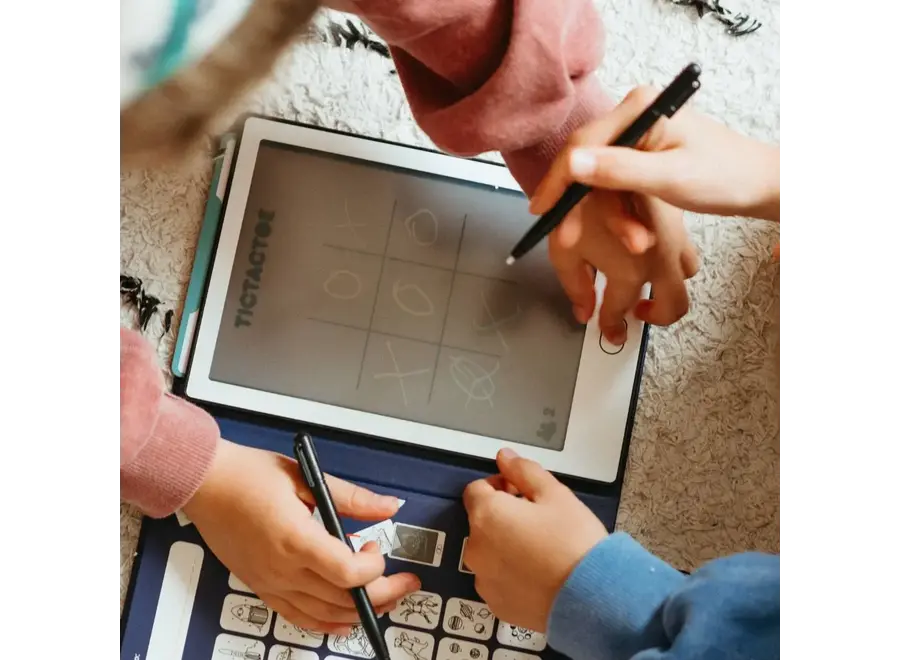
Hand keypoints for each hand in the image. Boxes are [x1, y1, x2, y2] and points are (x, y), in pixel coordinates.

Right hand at [183, 439, 420, 633]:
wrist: (205, 484)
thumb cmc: (248, 476)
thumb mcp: (306, 477)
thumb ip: (352, 498)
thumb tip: (388, 506)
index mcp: (296, 539)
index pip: (349, 573)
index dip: (375, 568)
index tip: (379, 548)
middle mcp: (282, 569)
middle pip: (344, 600)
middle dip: (383, 594)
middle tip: (405, 582)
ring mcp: (271, 583)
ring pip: (325, 615)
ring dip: (361, 611)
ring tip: (385, 597)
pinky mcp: (262, 587)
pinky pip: (299, 618)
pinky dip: (327, 623)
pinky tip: (345, 619)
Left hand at [462, 449, 607, 631]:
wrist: (591, 597)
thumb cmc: (574, 544)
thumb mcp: (555, 494)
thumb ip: (523, 471)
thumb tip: (505, 457)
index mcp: (487, 515)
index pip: (476, 489)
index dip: (499, 486)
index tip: (520, 492)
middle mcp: (477, 548)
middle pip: (481, 521)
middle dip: (503, 516)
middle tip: (537, 521)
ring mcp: (484, 579)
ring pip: (488, 552)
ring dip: (505, 545)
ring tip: (540, 550)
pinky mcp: (496, 603)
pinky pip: (497, 579)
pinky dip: (510, 574)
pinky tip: (537, 573)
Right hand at [531, 86, 781, 222]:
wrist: (759, 184)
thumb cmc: (726, 176)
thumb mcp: (669, 177)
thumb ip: (619, 171)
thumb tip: (572, 165)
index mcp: (640, 109)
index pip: (583, 144)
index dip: (558, 179)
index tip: (541, 208)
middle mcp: (635, 116)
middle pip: (587, 161)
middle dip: (582, 203)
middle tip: (568, 235)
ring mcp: (638, 136)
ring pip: (600, 178)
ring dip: (609, 214)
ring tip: (634, 241)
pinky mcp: (642, 155)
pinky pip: (615, 184)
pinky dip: (620, 211)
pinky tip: (633, 231)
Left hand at [546, 188, 698, 342]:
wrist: (600, 160)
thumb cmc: (578, 203)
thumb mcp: (564, 250)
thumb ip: (575, 286)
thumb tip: (584, 312)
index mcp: (629, 272)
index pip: (619, 312)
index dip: (609, 325)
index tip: (605, 329)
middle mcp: (659, 260)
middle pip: (673, 306)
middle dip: (656, 317)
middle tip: (634, 315)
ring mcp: (674, 241)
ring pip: (685, 277)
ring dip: (669, 288)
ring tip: (648, 288)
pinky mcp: (679, 222)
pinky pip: (687, 251)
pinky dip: (674, 261)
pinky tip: (654, 254)